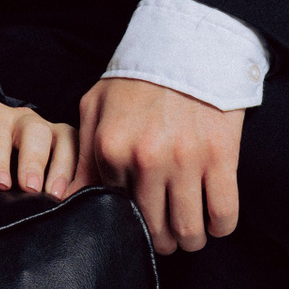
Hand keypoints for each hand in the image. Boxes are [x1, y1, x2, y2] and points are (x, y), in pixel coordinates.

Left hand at [0, 99, 78, 195]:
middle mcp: (19, 119)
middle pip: (33, 130)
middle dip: (32, 160)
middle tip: (29, 190)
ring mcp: (45, 131)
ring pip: (62, 139)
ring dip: (61, 168)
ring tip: (56, 197)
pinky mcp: (67, 146)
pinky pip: (81, 153)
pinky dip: (82, 173)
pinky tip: (76, 197)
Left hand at [77, 76, 242, 253]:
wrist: (184, 48)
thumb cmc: (135, 81)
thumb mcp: (94, 108)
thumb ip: (80, 154)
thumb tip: (64, 197)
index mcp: (110, 147)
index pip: (115, 208)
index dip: (125, 217)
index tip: (134, 217)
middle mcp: (146, 159)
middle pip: (154, 228)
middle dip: (160, 240)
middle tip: (165, 235)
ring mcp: (185, 161)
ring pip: (189, 230)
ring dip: (190, 240)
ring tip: (188, 233)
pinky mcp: (220, 159)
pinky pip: (224, 214)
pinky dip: (220, 227)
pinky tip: (214, 222)